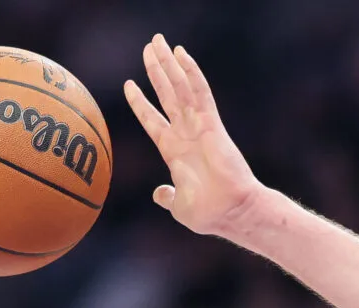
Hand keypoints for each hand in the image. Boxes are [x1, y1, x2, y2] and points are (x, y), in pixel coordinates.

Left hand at [124, 36, 263, 240]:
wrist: (230, 212)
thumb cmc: (209, 214)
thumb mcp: (179, 206)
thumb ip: (167, 197)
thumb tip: (159, 194)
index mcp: (174, 151)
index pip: (153, 119)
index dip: (140, 103)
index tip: (128, 84)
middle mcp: (186, 134)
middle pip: (167, 94)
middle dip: (156, 70)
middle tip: (149, 46)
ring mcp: (199, 126)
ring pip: (180, 88)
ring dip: (168, 64)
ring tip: (158, 41)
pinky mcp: (212, 124)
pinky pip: (200, 93)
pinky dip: (191, 73)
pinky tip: (182, 54)